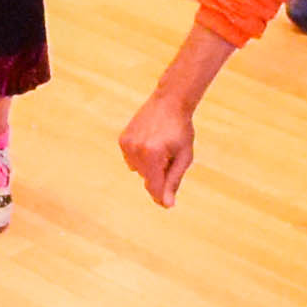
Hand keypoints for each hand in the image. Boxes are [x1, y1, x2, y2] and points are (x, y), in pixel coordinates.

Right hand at [118, 90, 198, 205]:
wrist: (169, 102)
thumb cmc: (181, 130)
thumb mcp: (184, 156)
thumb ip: (173, 181)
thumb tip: (166, 204)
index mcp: (153, 154)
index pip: (154, 186)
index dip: (162, 197)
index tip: (169, 204)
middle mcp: (136, 150)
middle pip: (147, 179)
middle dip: (159, 176)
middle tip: (171, 159)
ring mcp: (127, 144)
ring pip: (138, 171)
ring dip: (150, 167)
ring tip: (161, 149)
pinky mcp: (122, 140)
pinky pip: (131, 161)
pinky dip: (141, 158)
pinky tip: (151, 144)